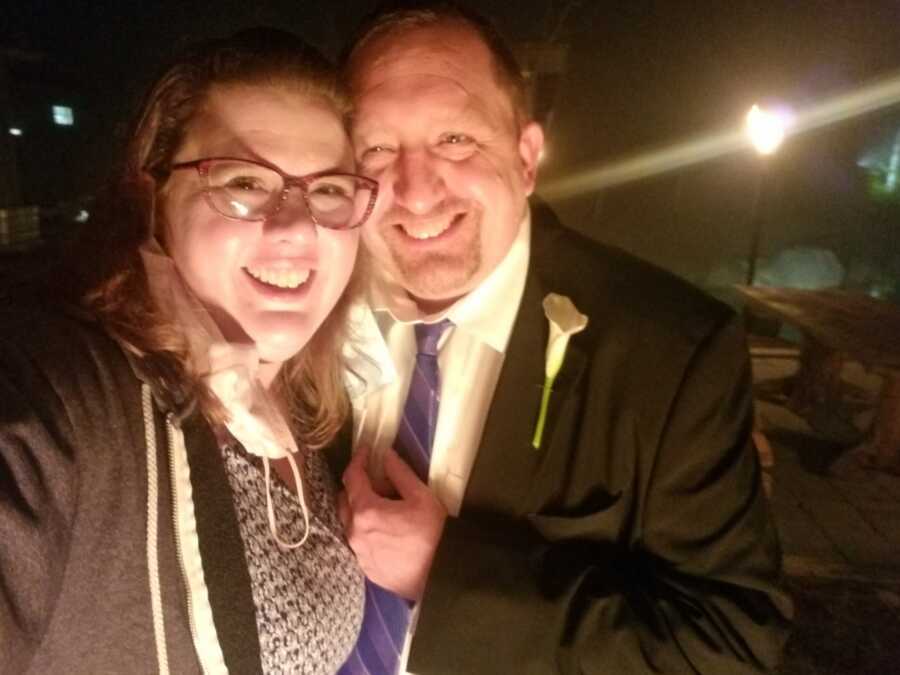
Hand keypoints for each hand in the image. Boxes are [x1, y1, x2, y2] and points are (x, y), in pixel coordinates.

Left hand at [337, 446, 446, 600]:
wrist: (440, 577)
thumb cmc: (433, 534)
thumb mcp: (421, 496)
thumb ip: (400, 472)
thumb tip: (386, 455)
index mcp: (366, 511)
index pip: (352, 477)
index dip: (358, 460)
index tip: (365, 450)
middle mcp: (354, 533)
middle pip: (344, 501)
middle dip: (357, 487)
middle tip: (381, 483)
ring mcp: (359, 553)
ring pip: (350, 523)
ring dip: (360, 511)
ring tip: (386, 509)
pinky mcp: (366, 569)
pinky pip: (358, 543)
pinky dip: (366, 531)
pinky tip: (387, 532)